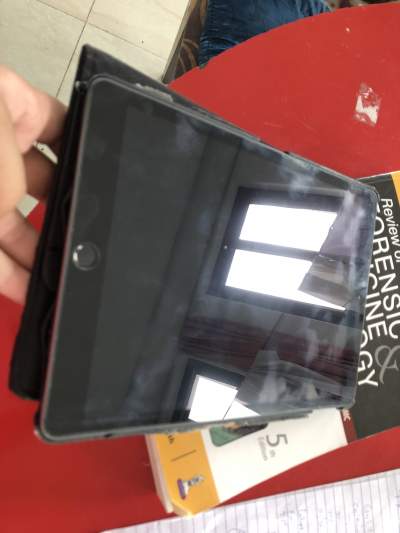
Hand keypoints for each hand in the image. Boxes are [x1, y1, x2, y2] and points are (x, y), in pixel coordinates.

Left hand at [0, 67, 65, 303]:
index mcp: (9, 108)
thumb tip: (23, 222)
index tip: (105, 193)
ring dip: (32, 253)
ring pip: (13, 222)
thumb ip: (15, 185)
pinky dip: (5, 270)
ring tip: (56, 284)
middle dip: (62, 219)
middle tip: (81, 252)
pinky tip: (23, 288)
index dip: (86, 160)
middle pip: (42, 188)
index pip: (63, 133)